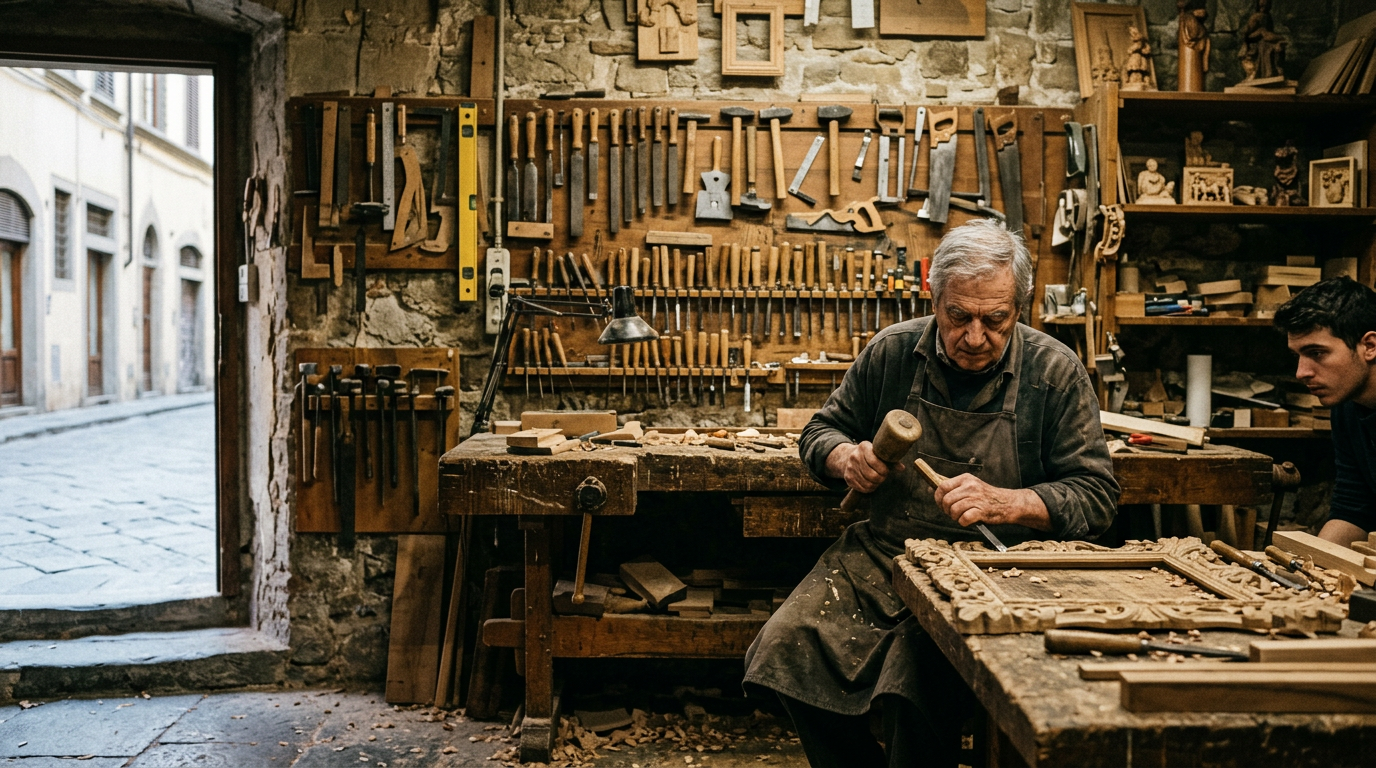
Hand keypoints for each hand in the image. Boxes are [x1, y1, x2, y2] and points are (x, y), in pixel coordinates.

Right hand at [830, 442, 901, 493]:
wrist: (847, 456)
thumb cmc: (868, 455)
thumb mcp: (878, 453)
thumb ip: (891, 460)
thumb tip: (902, 468)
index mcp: (864, 447)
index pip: (875, 461)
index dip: (883, 469)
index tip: (886, 471)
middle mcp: (854, 456)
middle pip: (872, 475)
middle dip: (881, 478)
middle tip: (883, 477)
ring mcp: (849, 468)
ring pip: (867, 483)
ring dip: (875, 485)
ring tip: (878, 480)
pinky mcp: (847, 478)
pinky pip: (862, 488)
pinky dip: (869, 489)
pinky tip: (871, 484)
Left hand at [934, 474, 1049, 529]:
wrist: (1008, 503)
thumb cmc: (986, 497)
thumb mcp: (971, 486)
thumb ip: (954, 488)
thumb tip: (932, 490)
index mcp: (966, 479)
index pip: (942, 486)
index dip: (938, 498)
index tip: (941, 504)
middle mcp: (970, 486)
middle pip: (946, 500)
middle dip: (947, 510)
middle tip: (953, 513)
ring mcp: (976, 498)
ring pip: (953, 510)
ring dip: (955, 517)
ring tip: (962, 516)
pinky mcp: (982, 510)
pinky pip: (964, 519)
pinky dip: (963, 522)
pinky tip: (968, 520)